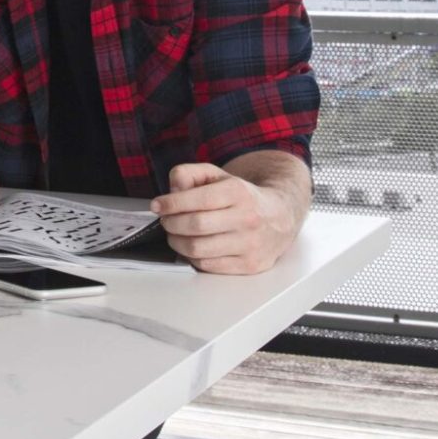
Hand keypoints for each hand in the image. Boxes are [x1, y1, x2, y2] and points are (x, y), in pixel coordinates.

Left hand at [151, 160, 295, 274]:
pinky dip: (193, 257)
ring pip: (198, 249)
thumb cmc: (242, 197)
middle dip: (171, 224)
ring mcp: (250, 244)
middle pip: (195, 226)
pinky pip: (208, 265)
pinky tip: (193, 246)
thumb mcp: (218, 176)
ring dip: (178, 243)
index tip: (158, 205)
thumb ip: (190, 174)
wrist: (280, 217)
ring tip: (176, 235)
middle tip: (166, 221)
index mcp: (239, 192)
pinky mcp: (249, 265)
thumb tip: (172, 190)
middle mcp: (248, 219)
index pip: (198, 200)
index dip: (171, 203)